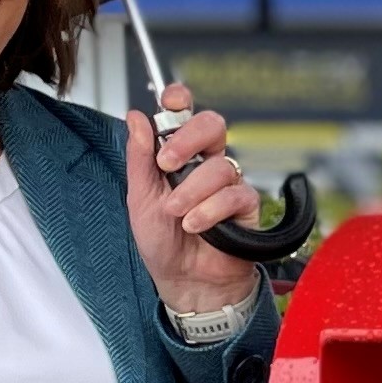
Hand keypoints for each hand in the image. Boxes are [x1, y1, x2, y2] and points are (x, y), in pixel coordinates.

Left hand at [124, 83, 261, 316]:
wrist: (184, 281)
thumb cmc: (162, 242)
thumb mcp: (140, 198)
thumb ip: (140, 158)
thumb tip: (135, 117)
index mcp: (178, 156)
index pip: (184, 115)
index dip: (181, 101)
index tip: (171, 102)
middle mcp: (205, 164)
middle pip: (213, 125)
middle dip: (188, 140)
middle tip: (167, 164)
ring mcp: (227, 184)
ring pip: (220, 166)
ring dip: (192, 192)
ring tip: (177, 215)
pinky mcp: (246, 207)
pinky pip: (234, 196)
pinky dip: (209, 212)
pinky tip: (196, 226)